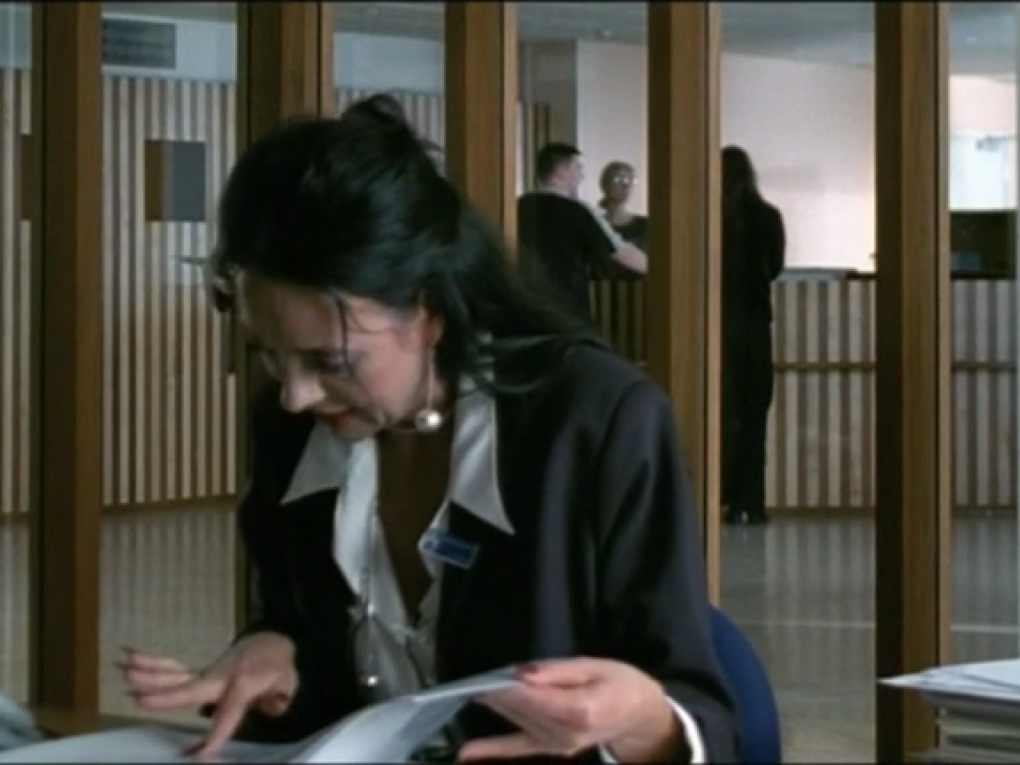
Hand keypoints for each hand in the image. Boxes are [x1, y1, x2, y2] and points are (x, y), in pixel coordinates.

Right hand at [119, 632, 298, 758]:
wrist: (270, 642)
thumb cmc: (278, 668)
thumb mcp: (287, 683)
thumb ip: (278, 699)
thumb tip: (272, 706)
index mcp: (244, 682)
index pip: (229, 711)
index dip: (216, 734)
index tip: (200, 756)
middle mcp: (220, 676)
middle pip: (191, 688)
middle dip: (167, 696)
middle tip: (139, 700)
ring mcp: (207, 672)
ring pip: (177, 675)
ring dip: (149, 674)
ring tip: (124, 670)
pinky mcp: (198, 673)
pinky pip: (174, 669)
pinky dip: (152, 664)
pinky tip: (130, 658)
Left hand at [458, 658, 686, 762]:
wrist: (638, 715)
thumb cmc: (620, 683)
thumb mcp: (595, 666)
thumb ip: (558, 671)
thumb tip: (524, 673)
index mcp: (579, 710)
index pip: (534, 697)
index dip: (510, 684)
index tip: (490, 673)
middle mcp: (565, 733)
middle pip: (521, 708)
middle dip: (497, 690)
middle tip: (475, 675)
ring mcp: (556, 745)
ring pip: (516, 720)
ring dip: (494, 704)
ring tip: (469, 689)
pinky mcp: (550, 749)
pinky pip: (517, 748)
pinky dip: (491, 750)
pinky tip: (466, 754)